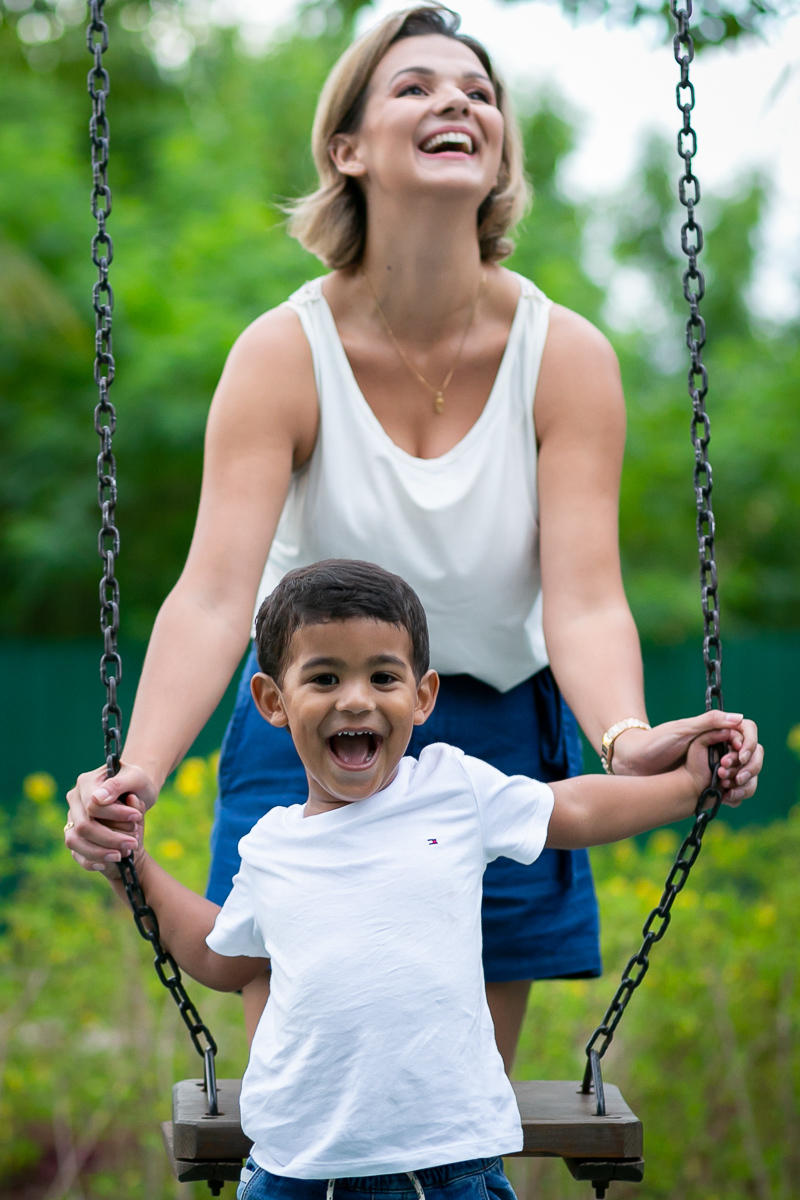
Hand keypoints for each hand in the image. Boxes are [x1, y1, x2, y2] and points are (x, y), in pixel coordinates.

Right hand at [65, 762, 156, 871]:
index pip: (92, 805)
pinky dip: (91, 860)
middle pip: (83, 826)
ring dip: (100, 852)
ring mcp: (72, 818)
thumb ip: (117, 785)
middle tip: (133, 843)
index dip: (115, 814)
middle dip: (110, 838)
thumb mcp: (135, 777)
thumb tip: (98, 799)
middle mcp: (74, 800)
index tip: (137, 817)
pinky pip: (75, 853)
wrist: (136, 792)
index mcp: (86, 782)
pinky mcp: (74, 834)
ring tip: (124, 853)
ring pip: (75, 841)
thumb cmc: (136, 783)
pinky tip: (109, 862)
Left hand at [611, 711, 762, 804]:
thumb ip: (710, 722)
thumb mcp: (682, 730)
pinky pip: (737, 790)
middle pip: (753, 753)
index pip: (747, 731)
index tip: (739, 755)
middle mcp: (721, 746)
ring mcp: (719, 765)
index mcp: (715, 730)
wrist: (636, 764)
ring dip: (745, 780)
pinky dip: (738, 794)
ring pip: (749, 773)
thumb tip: (740, 718)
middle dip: (749, 765)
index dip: (748, 743)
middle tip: (728, 774)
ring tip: (727, 786)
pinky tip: (728, 798)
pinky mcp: (714, 783)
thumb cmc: (656, 742)